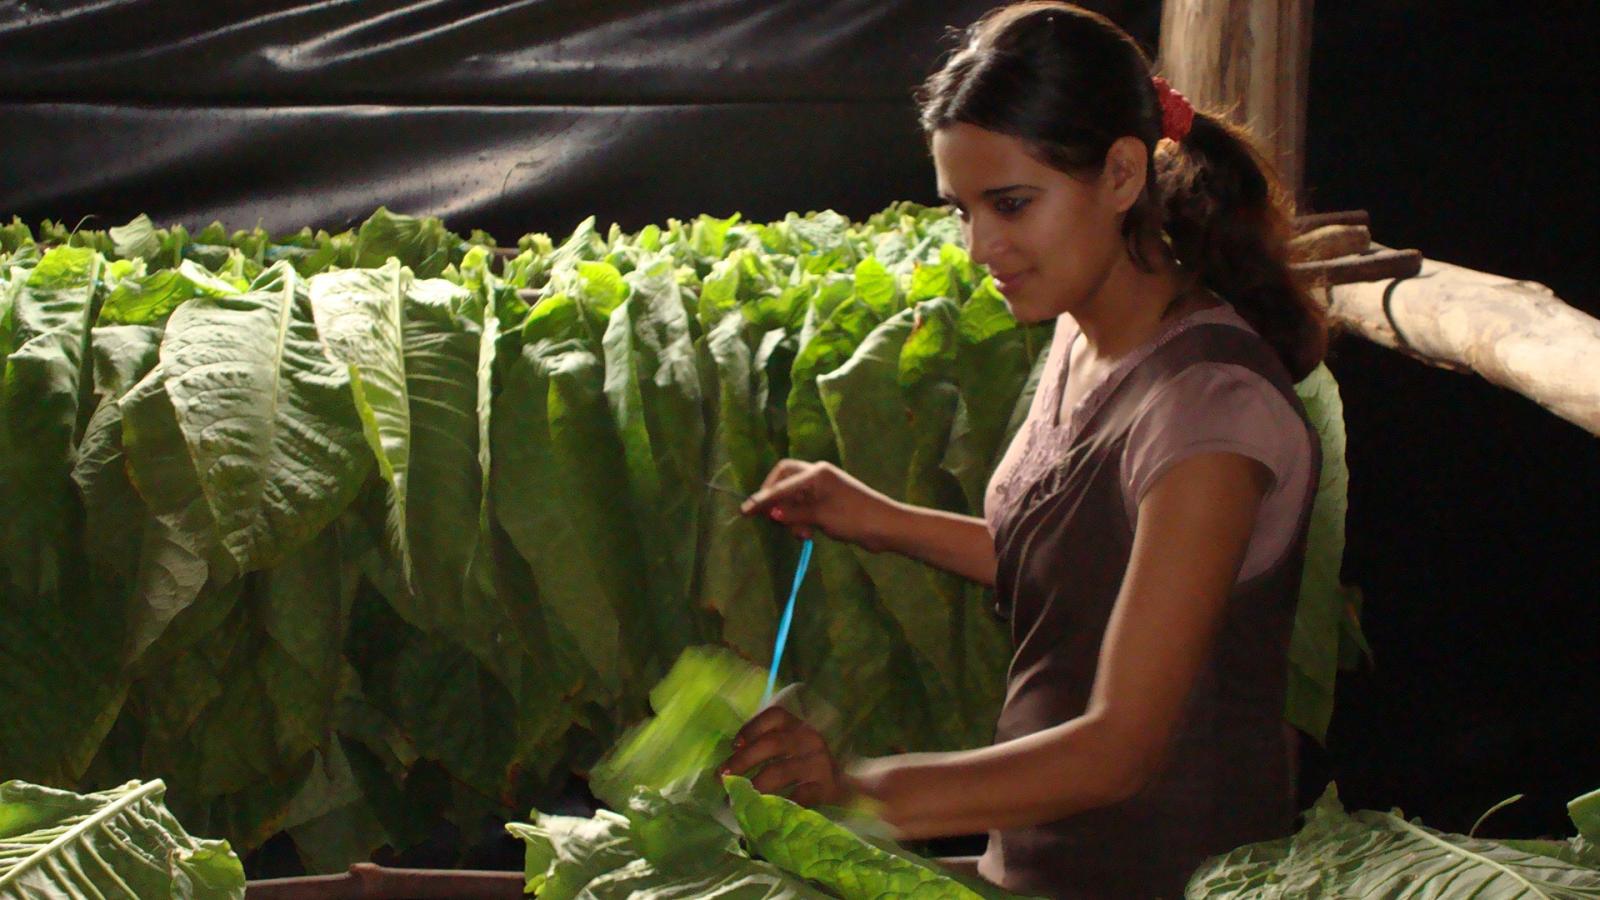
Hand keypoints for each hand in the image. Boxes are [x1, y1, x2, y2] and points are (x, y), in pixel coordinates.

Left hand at [720, 705, 848, 806]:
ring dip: (753, 785)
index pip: (775, 716)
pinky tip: (763, 812)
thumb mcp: (797, 748)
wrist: (854, 786)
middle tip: (723, 776)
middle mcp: (809, 740)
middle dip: (743, 760)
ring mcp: (819, 763)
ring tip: (735, 798)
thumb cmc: (812, 766)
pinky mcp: (826, 786)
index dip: (752, 727)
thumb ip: (772, 747)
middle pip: (771, 744)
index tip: (735, 743)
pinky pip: (796, 797)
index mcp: (799, 727)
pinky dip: (777, 804)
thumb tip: (731, 762)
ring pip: (780, 771)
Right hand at [741, 459, 898, 551]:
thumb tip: (769, 512)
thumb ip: (794, 513)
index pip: (782, 483)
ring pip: (792, 495)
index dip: (762, 497)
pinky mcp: (827, 501)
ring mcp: (822, 488)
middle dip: (775, 499)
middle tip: (771, 519)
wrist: (886, 527)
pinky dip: (800, 518)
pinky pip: (803, 506)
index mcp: (816, 473)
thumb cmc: (855, 518)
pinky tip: (807, 533)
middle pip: (784, 480)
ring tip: (801, 533)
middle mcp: (817, 475)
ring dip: (790, 514)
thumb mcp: (821, 517)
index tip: (745, 511)